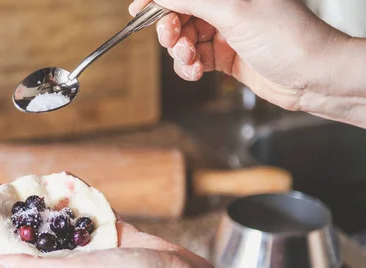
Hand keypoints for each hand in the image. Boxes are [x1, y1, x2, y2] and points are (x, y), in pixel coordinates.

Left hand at [0, 182, 212, 267]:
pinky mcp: (116, 236)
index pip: (10, 250)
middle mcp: (69, 265)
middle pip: (32, 233)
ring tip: (26, 180)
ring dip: (43, 201)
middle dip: (12, 209)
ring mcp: (93, 250)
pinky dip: (79, 196)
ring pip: (61, 221)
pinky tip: (69, 181)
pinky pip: (91, 213)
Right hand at [130, 0, 348, 110]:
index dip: (159, 0)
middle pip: (180, 14)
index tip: (137, 10)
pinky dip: (189, 68)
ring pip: (184, 39)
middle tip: (173, 39)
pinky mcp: (225, 56)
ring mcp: (225, 32)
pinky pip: (194, 59)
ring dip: (180, 52)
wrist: (313, 77)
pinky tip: (196, 72)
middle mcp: (227, 7)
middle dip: (171, 29)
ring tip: (191, 59)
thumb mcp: (234, 11)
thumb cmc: (287, 38)